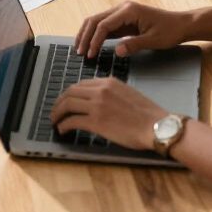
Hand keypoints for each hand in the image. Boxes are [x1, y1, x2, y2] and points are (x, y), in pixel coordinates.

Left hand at [51, 77, 165, 150]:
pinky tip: (62, 130)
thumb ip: (112, 93)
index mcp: (108, 82)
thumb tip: (100, 101)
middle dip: (60, 102)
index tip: (67, 101)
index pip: (81, 84)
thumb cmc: (148, 114)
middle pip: (71, 92)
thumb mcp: (128, 94)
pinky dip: (64, 125)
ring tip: (55, 121)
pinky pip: (72, 121)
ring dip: (58, 113)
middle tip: (56, 111)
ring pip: (68, 104)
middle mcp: (100, 90)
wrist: (157, 126)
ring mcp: (97, 105)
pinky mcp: (96, 122)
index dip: (71, 93)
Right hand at [75, 0, 191, 57]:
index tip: (90, 54)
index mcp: (128, 11)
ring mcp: (122, 13)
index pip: (104, 25)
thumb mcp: (154, 40)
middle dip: (85, 36)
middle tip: (79, 52)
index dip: (94, 40)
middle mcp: (122, 8)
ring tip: (81, 49)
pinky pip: (105, 25)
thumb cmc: (170, 31)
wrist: (181, 24)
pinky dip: (96, 35)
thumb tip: (117, 51)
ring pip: (97, 21)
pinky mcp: (123, 19)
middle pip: (95, 20)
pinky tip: (91, 45)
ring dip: (87, 34)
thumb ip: (134, 45)